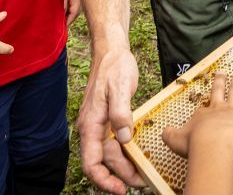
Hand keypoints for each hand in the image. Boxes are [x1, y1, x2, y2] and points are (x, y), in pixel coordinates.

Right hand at [78, 46, 144, 193]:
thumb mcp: (120, 88)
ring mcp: (100, 124)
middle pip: (103, 162)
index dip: (103, 179)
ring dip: (124, 167)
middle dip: (120, 176)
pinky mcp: (108, 120)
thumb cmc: (115, 67)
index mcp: (91, 123)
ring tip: (142, 174)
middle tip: (141, 183)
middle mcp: (92, 127)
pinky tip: (137, 155)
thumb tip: (124, 139)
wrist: (112, 51)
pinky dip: (125, 153)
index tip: (120, 188)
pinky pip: (114, 143)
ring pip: (109, 154)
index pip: (91, 162)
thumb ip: (121, 113)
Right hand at [162, 62, 232, 157]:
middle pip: (219, 91)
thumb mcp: (174, 139)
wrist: (211, 144)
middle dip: (220, 81)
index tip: (203, 109)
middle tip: (221, 71)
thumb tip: (163, 131)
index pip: (203, 109)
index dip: (203, 109)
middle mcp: (217, 108)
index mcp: (202, 115)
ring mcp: (232, 108)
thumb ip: (169, 134)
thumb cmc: (194, 144)